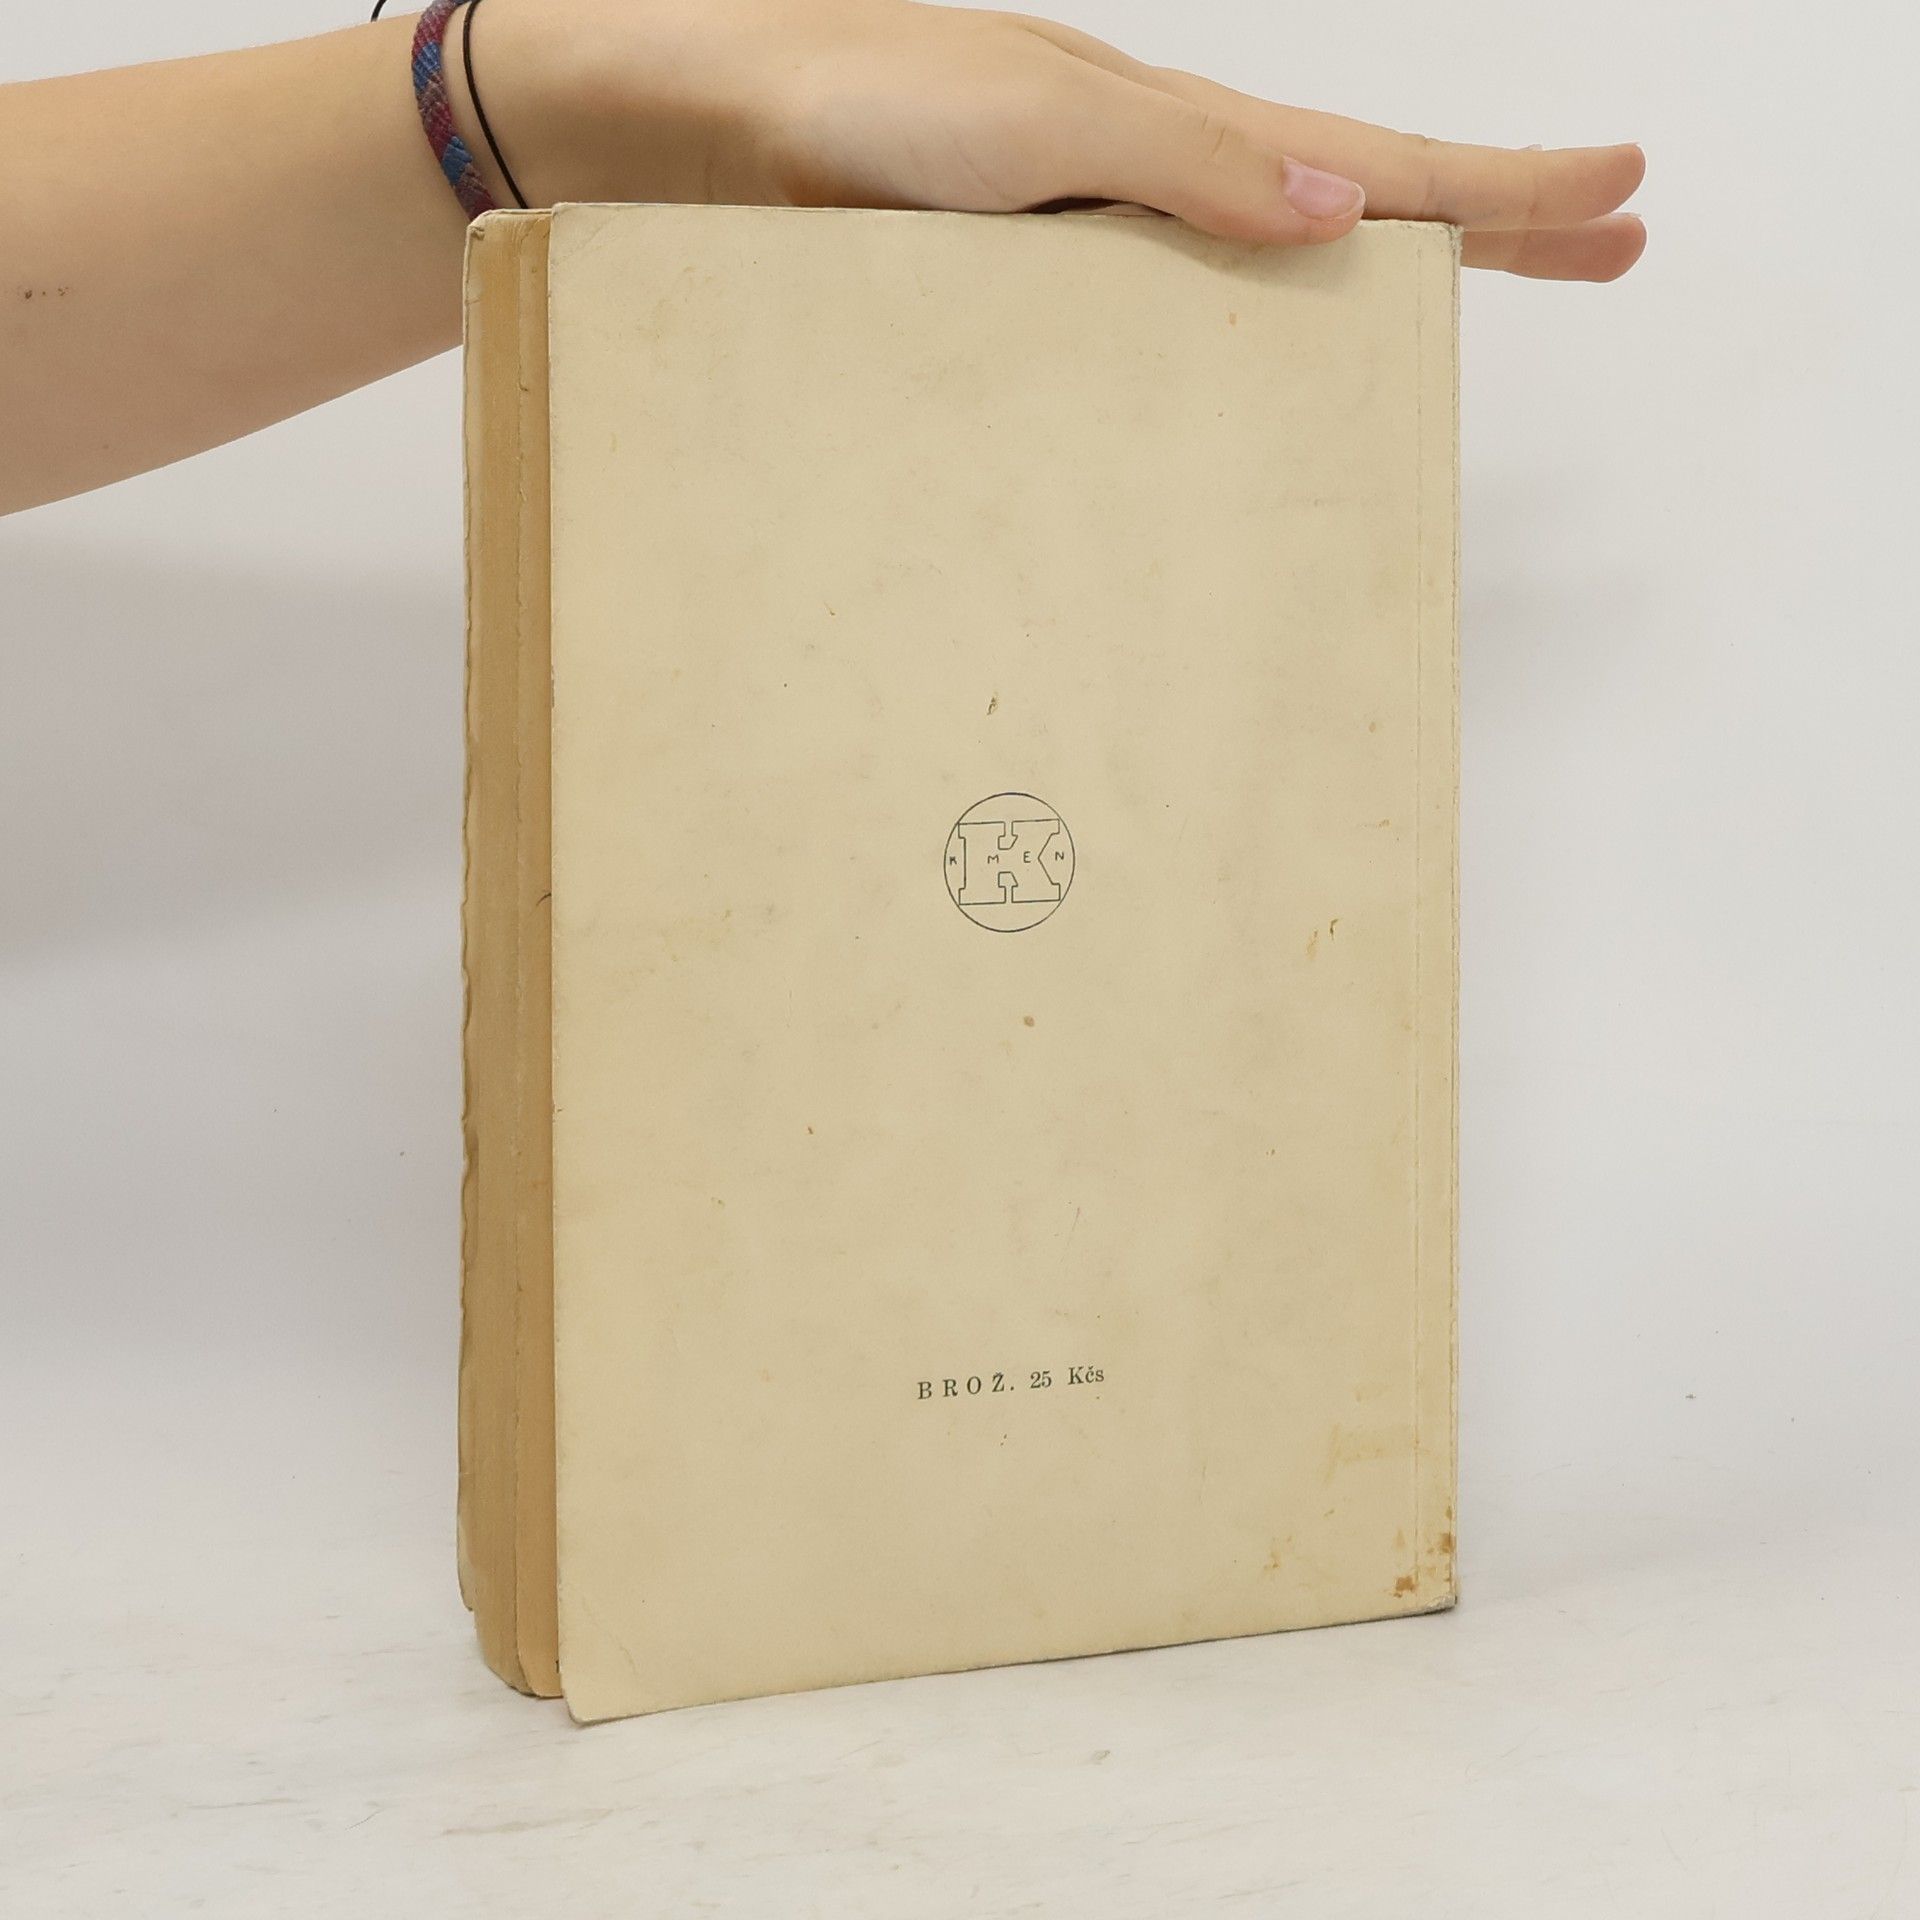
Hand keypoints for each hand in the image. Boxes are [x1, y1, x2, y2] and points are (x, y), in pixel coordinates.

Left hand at [473, 0, 1644, 279]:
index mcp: (1171, 136)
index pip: (1372, 163)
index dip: (1500, 184)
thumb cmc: (849, 106)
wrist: (693, 137)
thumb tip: (1335, 211)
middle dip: (1475, 237)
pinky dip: (1210, 380)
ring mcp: (1082, 259)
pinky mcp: (1009, 315)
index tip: (1622, 192)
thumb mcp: (1033, 124)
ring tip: (1427, 369)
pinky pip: (1139, 355)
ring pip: (1248, 294)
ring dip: (1346, 321)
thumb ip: (1178, 166)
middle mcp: (1144, 197)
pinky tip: (1230, 426)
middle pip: (1341, 220)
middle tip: (1600, 255)